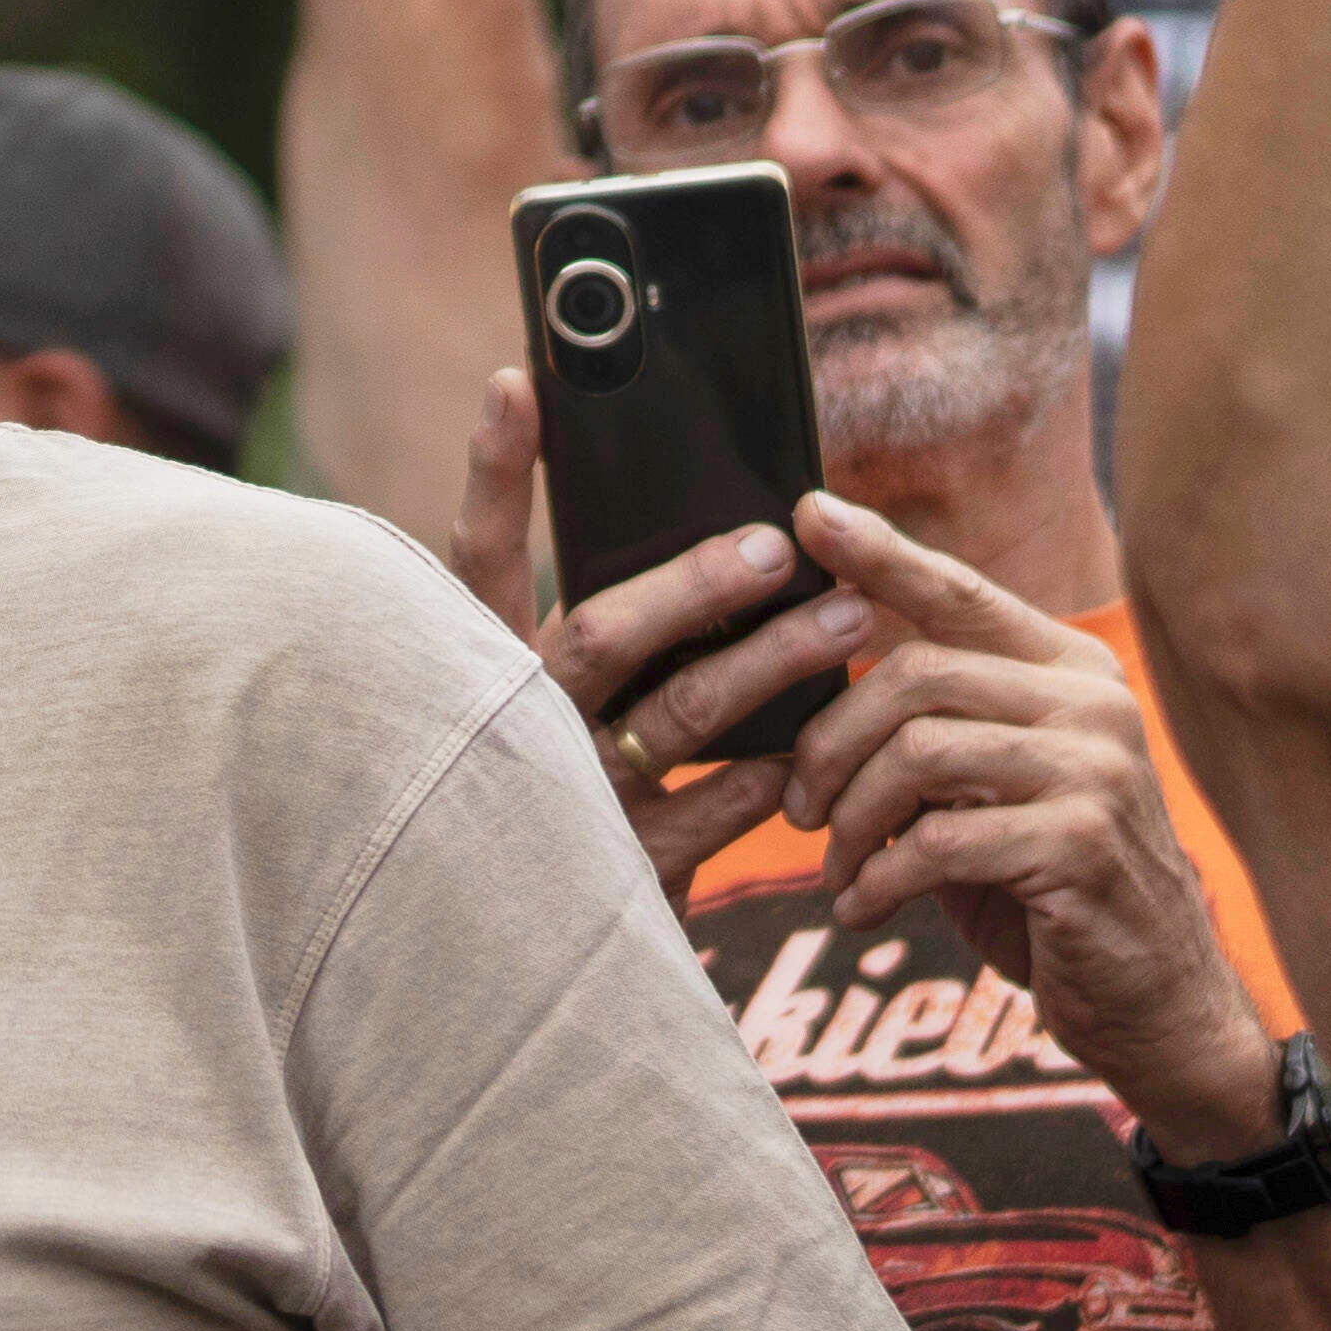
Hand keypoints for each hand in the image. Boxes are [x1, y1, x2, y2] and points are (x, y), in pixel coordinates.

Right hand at [463, 367, 877, 919]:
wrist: (536, 949)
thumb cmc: (572, 784)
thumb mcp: (564, 702)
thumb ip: (611, 633)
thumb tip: (721, 534)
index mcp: (486, 667)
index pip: (480, 556)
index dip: (495, 471)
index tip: (517, 381)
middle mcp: (519, 724)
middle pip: (604, 631)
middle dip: (695, 581)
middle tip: (773, 543)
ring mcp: (572, 798)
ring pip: (686, 712)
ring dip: (776, 658)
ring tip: (850, 614)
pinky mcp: (629, 869)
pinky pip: (721, 806)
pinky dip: (777, 770)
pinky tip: (822, 744)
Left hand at [758, 503, 1263, 1138]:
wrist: (1152, 1001)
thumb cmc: (1047, 891)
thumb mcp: (988, 793)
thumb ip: (933, 729)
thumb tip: (814, 670)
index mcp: (1070, 672)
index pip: (960, 592)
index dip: (879, 552)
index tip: (806, 511)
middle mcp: (1092, 703)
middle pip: (914, 673)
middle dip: (831, 743)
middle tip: (800, 812)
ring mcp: (1096, 770)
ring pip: (916, 752)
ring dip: (851, 821)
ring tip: (835, 872)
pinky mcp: (1082, 844)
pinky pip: (938, 839)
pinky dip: (878, 879)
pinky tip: (860, 908)